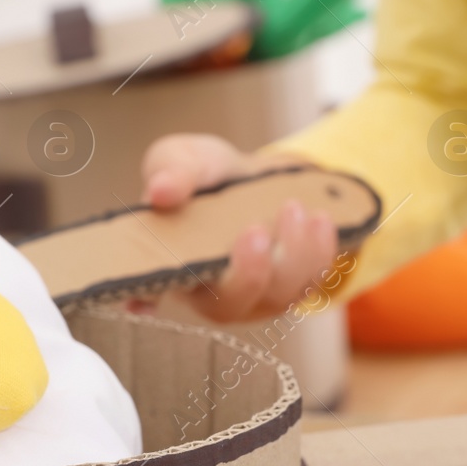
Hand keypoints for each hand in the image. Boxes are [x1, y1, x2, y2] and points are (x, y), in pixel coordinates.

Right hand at [140, 133, 338, 321]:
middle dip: (247, 274)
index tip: (146, 299)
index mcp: (169, 265)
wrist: (252, 177)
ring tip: (293, 207)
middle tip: (255, 229)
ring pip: (277, 299)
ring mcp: (254, 298)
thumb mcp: (184, 158)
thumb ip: (172, 171)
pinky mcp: (289, 290)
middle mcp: (209, 294)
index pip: (148, 294)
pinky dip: (319, 253)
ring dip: (291, 257)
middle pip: (227, 308)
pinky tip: (320, 219)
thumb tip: (160, 191)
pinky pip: (311, 283)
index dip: (146, 301)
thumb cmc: (207, 174)